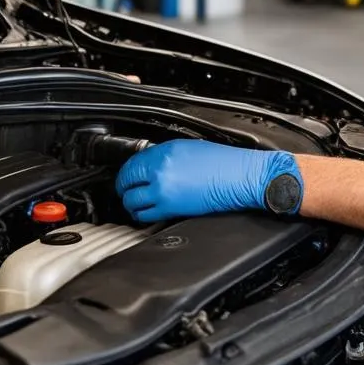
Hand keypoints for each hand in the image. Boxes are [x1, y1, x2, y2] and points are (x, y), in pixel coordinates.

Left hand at [116, 139, 302, 222]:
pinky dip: (142, 215)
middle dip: (124, 189)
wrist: (239, 176)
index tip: (125, 177)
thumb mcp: (190, 148)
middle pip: (126, 185)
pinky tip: (147, 212)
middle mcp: (160, 171)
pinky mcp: (173, 210)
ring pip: (132, 203)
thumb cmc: (223, 162)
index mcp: (164, 153)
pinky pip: (146, 216)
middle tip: (126, 191)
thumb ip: (165, 155)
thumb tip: (148, 163)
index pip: (130, 165)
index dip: (124, 174)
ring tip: (136, 202)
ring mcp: (164, 192)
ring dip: (131, 203)